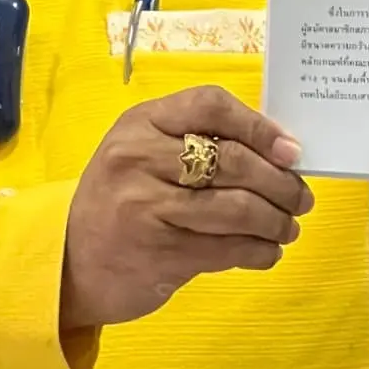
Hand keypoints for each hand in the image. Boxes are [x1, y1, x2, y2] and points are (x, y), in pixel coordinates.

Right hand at [61, 86, 312, 332]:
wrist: (68, 263)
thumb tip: (277, 152)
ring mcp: (147, 207)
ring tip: (287, 228)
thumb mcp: (141, 155)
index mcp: (141, 124)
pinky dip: (259, 251)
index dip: (260, 127)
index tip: (290, 151)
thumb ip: (196, 143)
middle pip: (234, 161)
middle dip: (280, 183)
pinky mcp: (159, 253)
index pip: (211, 105)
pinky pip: (228, 249)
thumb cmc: (118, 202)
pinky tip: (267, 252)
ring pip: (237, 208)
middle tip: (300, 198)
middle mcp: (140, 159)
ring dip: (276, 221)